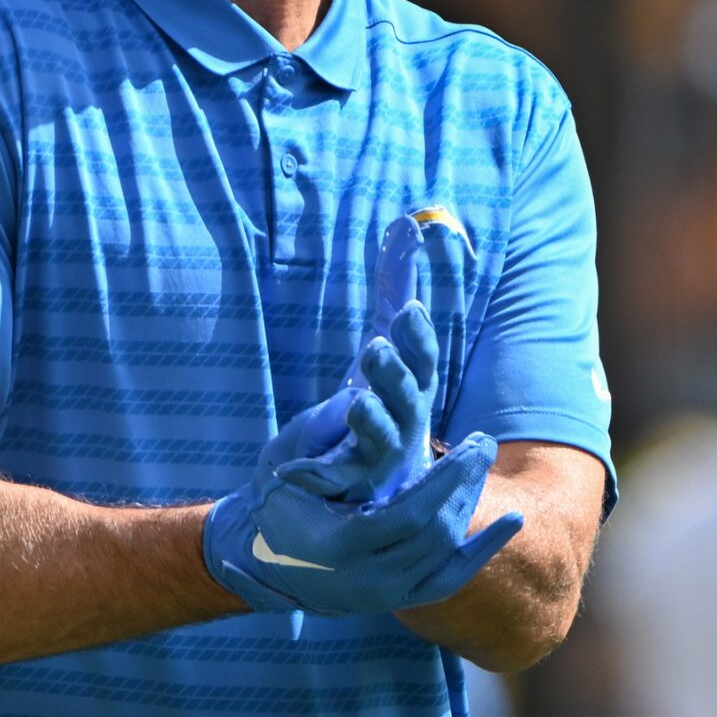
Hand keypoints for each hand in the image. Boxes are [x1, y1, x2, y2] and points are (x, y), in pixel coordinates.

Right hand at [204, 428, 521, 615]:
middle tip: (484, 444)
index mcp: (338, 547)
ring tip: (482, 465)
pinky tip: (511, 521)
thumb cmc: (274, 501)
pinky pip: (451, 579)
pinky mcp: (399, 600)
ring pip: (446, 554)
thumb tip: (362, 395)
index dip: (446, 480)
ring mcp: (384, 597)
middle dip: (464, 486)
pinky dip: (482, 549)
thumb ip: (321, 434)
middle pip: (435, 534)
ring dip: (470, 506)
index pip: (409, 515)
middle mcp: (366, 582)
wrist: (261, 561)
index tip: (470, 444)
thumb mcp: (286, 463)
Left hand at [279, 301, 440, 505]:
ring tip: (358, 404)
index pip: (425, 363)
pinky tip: (291, 470)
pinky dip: (313, 476)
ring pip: (382, 442)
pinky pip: (333, 482)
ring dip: (372, 421)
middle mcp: (405, 426)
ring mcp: (377, 460)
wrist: (360, 476)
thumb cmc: (379, 403)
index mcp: (413, 392)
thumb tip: (406, 229)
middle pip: (407, 400)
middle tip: (376, 348)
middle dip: (394, 374)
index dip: (420, 340)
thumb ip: (392, 290)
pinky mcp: (348, 486)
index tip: (409, 312)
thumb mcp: (382, 348)